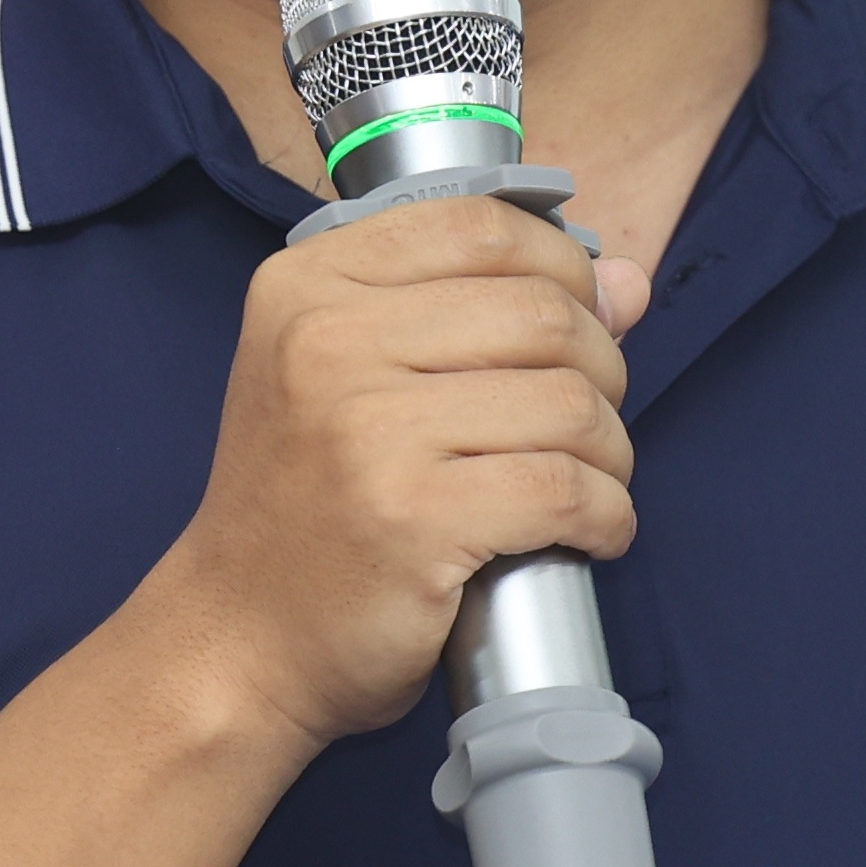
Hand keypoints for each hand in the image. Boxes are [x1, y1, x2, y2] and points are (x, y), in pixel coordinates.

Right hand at [140, 198, 643, 745]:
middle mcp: (327, 341)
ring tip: (588, 484)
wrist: (237, 639)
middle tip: (587, 425)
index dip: (563, 269)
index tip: (581, 325)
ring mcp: (366, 430)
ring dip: (611, 452)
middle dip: (603, 370)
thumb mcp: (355, 379)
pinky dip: (606, 515)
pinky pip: (565, 490)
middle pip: (542, 313)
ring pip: (568, 403)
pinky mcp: (412, 517)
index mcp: (308, 286)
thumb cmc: (305, 508)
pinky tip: (590, 532)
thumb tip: (627, 282)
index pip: (481, 227)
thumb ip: (481, 313)